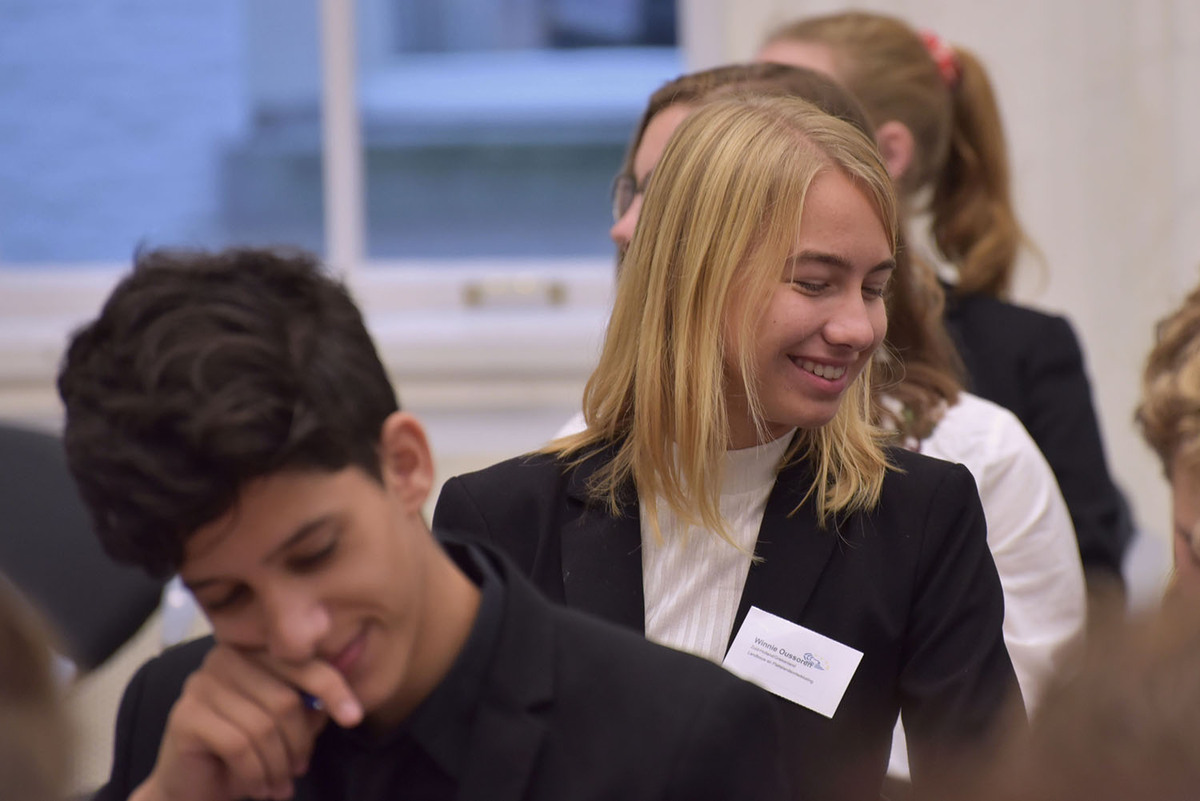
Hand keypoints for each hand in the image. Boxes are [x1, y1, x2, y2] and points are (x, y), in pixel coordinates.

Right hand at [131, 644, 362, 800]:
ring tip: (279, 786)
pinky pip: (238, 745)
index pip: (302, 662)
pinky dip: (255, 773)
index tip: (354, 718)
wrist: (191, 789)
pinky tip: (258, 788)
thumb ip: (311, 708)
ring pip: (263, 726)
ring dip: (278, 765)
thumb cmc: (245, 754)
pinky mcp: (186, 715)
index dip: (332, 690)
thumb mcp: (287, 726)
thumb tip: (343, 703)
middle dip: (299, 744)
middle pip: (285, 699)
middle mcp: (224, 658)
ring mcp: (201, 684)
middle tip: (298, 771)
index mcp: (253, 651)